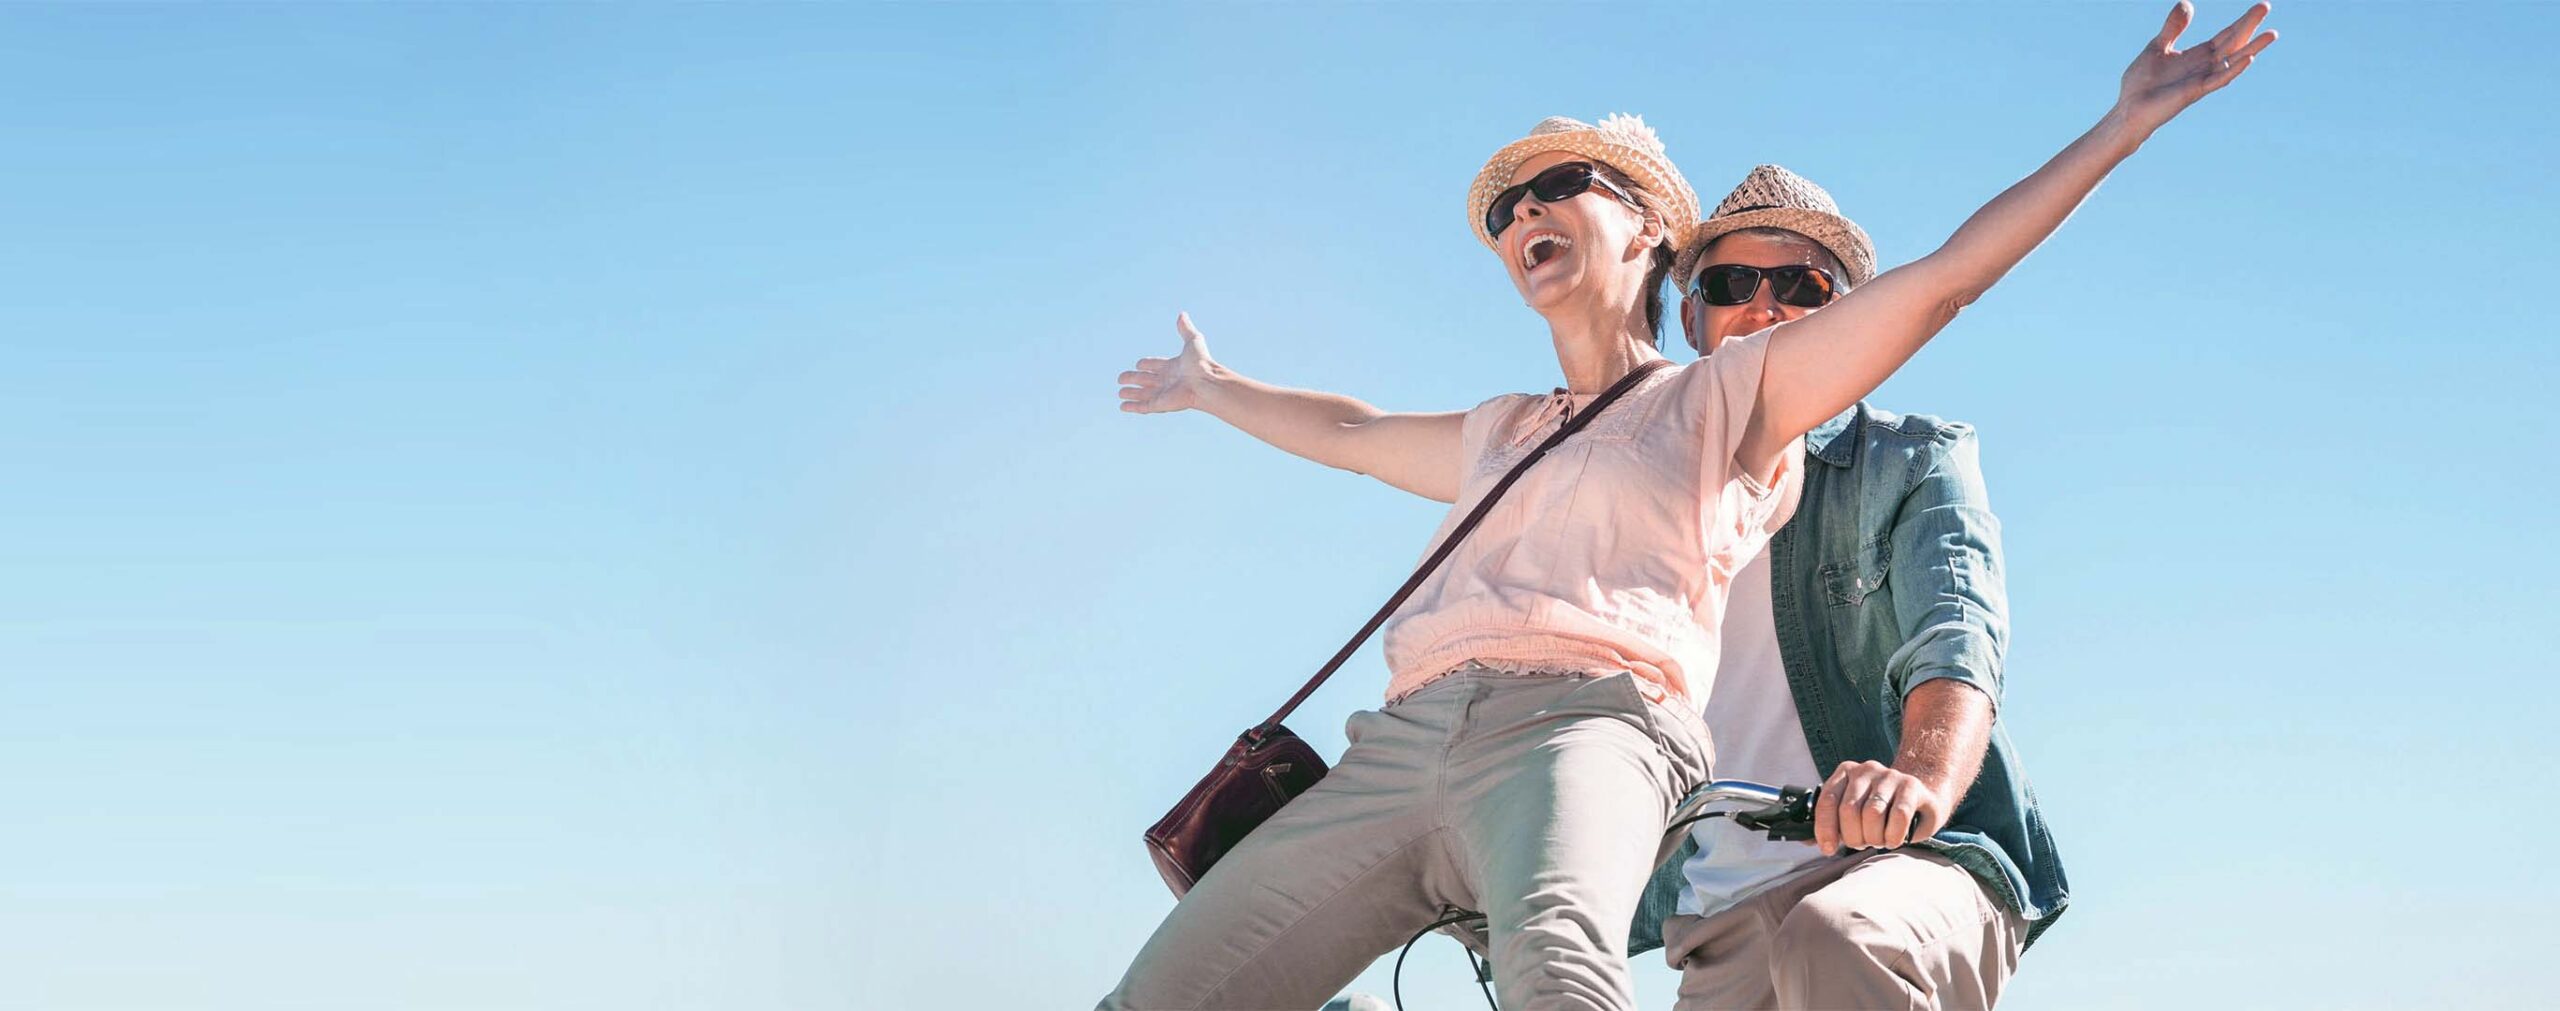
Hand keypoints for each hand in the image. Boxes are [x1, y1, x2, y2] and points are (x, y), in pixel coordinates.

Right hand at [1118, 312, 1219, 414]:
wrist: (1205, 382)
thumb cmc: (1201, 363)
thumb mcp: (1193, 341)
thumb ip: (1185, 329)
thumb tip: (1182, 314)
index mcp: (1173, 367)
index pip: (1156, 365)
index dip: (1147, 365)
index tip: (1139, 364)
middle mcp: (1167, 380)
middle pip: (1146, 379)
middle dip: (1133, 378)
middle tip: (1121, 378)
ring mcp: (1163, 393)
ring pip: (1143, 393)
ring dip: (1131, 393)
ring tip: (1120, 392)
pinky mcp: (1160, 404)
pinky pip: (1143, 406)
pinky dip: (1132, 407)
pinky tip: (1122, 406)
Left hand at [1812, 760, 1955, 855]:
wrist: (1922, 797)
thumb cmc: (1883, 809)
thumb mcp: (1854, 813)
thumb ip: (1830, 823)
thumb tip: (1806, 840)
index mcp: (1845, 773)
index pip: (1827, 800)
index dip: (1825, 828)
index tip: (1828, 849)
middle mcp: (1866, 770)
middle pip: (1849, 810)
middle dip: (1854, 836)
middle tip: (1863, 842)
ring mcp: (1889, 776)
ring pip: (1872, 814)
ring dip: (1874, 837)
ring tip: (1880, 839)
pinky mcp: (1911, 787)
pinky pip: (1898, 816)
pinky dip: (1893, 835)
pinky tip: (1894, 839)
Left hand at [2114, 2, 2277, 138]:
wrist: (2129, 107)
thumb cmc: (2141, 82)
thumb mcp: (2157, 47)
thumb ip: (2173, 27)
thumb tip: (2186, 3)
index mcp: (2197, 56)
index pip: (2226, 35)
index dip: (2242, 21)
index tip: (2261, 7)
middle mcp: (2205, 67)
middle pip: (2233, 42)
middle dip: (2249, 25)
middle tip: (2266, 6)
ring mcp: (2202, 79)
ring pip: (2233, 60)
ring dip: (2252, 47)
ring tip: (2271, 34)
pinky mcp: (2195, 91)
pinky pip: (2219, 79)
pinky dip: (2234, 69)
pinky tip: (2248, 58)